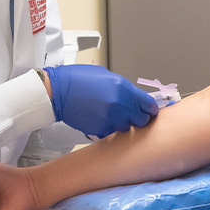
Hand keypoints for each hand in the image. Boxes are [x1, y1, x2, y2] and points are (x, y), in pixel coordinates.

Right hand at [42, 64, 159, 137]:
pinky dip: (109, 128)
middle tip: (132, 114)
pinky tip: (101, 119)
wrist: (58, 91)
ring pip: (127, 128)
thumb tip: (134, 98)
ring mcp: (110, 119)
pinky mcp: (100, 130)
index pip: (149, 105)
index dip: (150, 109)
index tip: (150, 110)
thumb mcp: (107, 76)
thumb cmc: (79, 79)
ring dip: (123, 123)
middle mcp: (120, 105)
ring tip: (112, 115)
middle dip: (139, 117)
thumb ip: (124, 89)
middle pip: (142, 120)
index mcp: (124, 89)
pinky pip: (111, 133)